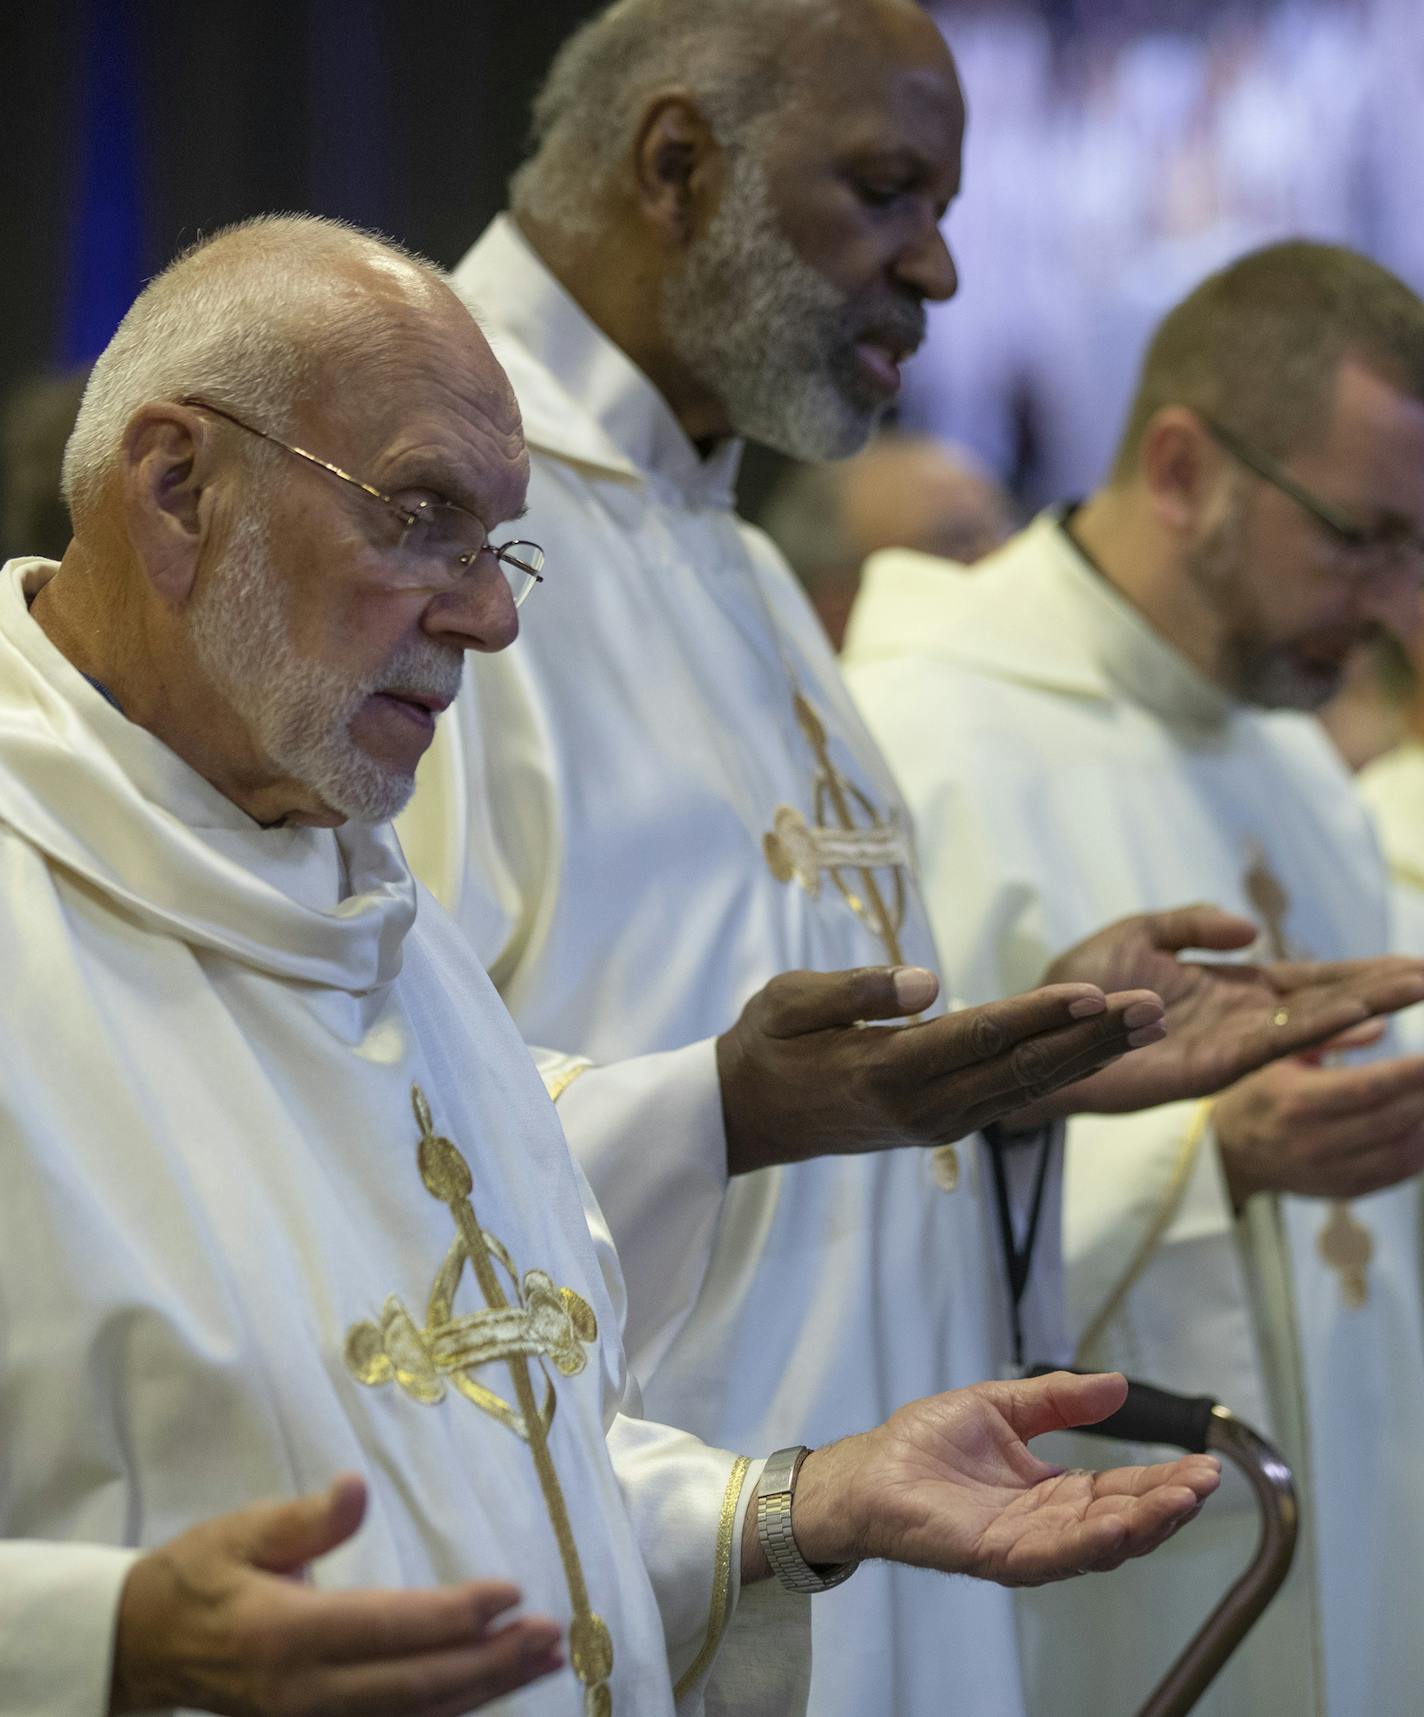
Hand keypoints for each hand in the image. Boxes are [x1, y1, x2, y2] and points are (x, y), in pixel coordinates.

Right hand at [110, 1474, 563, 1716]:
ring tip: (543, 1660)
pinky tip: (492, 1691)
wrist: (146, 1646)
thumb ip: (306, 1519)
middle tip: (551, 1634)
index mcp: (288, 1634)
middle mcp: (306, 1693)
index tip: (512, 1593)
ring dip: (485, 1691)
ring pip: (415, 1716)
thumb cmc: (202, 1575)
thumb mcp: (243, 1531)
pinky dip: (449, 1712)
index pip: (390, 1629)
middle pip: (416, 1686)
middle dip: (490, 1664)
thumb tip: (358, 1487)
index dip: (455, 1617)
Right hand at [715, 965, 1165, 1173]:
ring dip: (1091, 1056)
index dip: (1041, 1015)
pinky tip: (1099, 1050)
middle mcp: (924, 1107)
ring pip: (1028, 1089)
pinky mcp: (942, 1127)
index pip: (980, 1037)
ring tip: (1149, 1026)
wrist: (747, 1117)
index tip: (1096, 990)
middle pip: (1024, 1070)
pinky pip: (1013, 1097)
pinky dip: (1062, 1073)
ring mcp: (937, 1124)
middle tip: (1156, 1009)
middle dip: (1093, 1037)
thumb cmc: (766, 1044)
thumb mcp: (789, 1001)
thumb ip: (857, 991)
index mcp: (887, 1071)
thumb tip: (929, 982)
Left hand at [767, 1372, 1218, 1588]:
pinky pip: (1053, 1554)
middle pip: (1121, 1520)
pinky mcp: (997, 1555)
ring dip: (1144, 1524)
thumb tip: (1117, 1385)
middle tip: (1206, 1482)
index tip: (1201, 1465)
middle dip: (1167, 1504)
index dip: (1160, 1481)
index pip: (1119, 1489)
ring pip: (1098, 1542)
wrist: (870, 1468)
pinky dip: (1090, 1540)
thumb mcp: (1003, 1406)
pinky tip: (1122, 1523)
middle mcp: (1046, 1525)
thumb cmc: (924, 1443)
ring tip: (1182, 1500)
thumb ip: (1058, 1399)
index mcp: (1050, 1491)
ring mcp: (1026, 1545)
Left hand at [1026, 904, 1423, 1119]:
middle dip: (1381, 990)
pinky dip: (1316, 1030)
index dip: (1360, 973)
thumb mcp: (1140, 933)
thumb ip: (1193, 923)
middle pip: (1325, 1001)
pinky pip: (1272, 1045)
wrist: (1036, 1027)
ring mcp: (1229, 1045)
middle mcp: (1240, 1018)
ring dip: (1363, 1008)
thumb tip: (1251, 929)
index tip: (1414, 965)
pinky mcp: (1208, 1067)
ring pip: (1310, 1024)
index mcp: (1230, 986)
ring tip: (1413, 989)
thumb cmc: (1080, 985)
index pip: (1310, 980)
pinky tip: (1356, 1017)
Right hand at [1214, 1052, 1423, 1205]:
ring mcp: (1331, 1172)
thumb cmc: (1257, 1094)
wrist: (1231, 1152)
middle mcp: (1315, 1142)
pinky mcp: (1345, 1190)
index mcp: (1296, 1102)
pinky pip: (1397, 1174)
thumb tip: (1382, 1024)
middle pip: (1392, 1119)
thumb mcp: (1279, 1057)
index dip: (1409, 1073)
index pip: (1366, 1088)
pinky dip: (1421, 1151)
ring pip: (1402, 1151)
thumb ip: (1330, 1038)